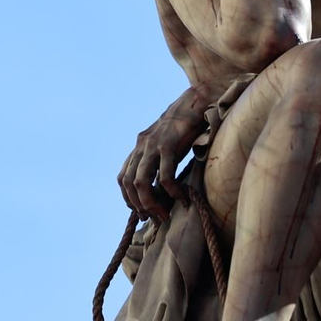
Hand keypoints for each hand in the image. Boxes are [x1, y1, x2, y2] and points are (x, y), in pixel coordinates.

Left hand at [119, 86, 211, 220]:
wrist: (197, 101)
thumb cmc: (185, 126)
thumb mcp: (165, 144)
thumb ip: (158, 160)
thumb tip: (160, 186)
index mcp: (139, 147)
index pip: (123, 178)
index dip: (128, 198)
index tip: (142, 211)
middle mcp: (141, 146)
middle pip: (129, 183)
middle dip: (140, 206)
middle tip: (155, 219)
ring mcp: (153, 145)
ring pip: (141, 182)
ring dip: (151, 203)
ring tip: (164, 214)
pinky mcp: (168, 145)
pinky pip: (164, 175)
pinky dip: (171, 191)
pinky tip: (182, 198)